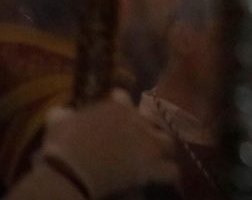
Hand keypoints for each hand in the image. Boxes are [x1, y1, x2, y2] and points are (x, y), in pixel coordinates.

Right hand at [40, 92, 176, 197]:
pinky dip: (167, 175)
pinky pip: (170, 171)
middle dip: (148, 128)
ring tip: (156, 158)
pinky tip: (163, 177)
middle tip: (139, 140)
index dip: (119, 105)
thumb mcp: (57, 122)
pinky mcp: (151, 167)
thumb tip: (63, 113)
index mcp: (116, 107)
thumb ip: (64, 114)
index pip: (123, 98)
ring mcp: (148, 143)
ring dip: (162, 150)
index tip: (115, 114)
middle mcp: (137, 121)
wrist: (69, 171)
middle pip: (153, 120)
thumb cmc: (61, 146)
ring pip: (168, 143)